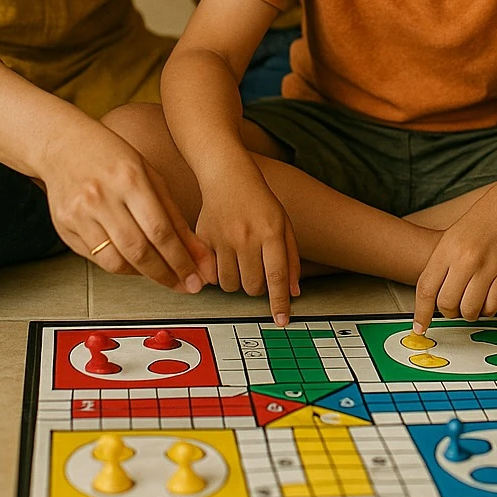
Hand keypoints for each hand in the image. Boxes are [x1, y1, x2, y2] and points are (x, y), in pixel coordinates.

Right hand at [42, 120, 215, 291]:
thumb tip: (197, 251)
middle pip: (138, 250)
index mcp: (129, 178)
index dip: (181, 259)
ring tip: (161, 273)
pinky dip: (120, 266)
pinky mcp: (64, 227)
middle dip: (166, 274)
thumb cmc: (111, 156)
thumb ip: (173, 215)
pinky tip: (135, 264)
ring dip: (143, 274)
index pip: (160, 230)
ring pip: (115, 261)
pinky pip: (97, 259)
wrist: (63, 145)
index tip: (195, 275)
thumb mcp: (149, 175)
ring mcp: (79, 214)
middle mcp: (102, 197)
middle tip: (185, 285)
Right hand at [195, 161, 300, 325]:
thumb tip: (293, 292)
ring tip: (241, 265)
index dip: (280, 302)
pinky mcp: (204, 239)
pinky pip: (210, 275)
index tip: (282, 320)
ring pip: (231, 285)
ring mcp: (223, 238)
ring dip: (238, 283)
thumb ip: (291, 258)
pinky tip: (224, 260)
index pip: (277, 275)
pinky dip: (218, 275)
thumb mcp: (284, 224)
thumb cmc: (259, 200)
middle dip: (258, 288)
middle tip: (258, 272)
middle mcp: (246, 236)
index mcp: (271, 231)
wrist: (227, 176)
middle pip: (253, 286)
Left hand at [413, 192, 496, 330]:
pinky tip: (487, 297)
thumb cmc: (478, 224)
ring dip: (469, 312)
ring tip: (472, 300)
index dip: (421, 313)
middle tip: (454, 305)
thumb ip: (440, 268)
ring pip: (470, 310)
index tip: (420, 326)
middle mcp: (465, 259)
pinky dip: (487, 308)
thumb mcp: (450, 240)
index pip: (426, 289)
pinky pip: (493, 306)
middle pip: (447, 304)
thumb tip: (431, 301)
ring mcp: (487, 267)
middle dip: (449, 312)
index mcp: (446, 250)